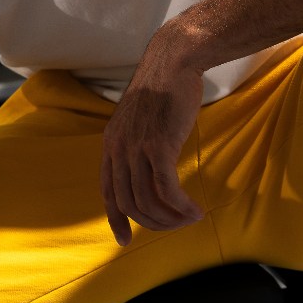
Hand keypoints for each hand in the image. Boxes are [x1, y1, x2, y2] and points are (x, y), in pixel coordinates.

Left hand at [100, 46, 205, 246]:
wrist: (171, 62)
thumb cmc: (161, 90)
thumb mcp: (138, 121)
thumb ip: (137, 146)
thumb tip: (149, 173)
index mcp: (110, 143)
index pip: (106, 190)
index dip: (115, 218)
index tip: (125, 240)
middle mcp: (118, 147)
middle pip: (128, 202)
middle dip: (153, 223)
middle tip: (177, 225)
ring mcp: (136, 147)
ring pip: (148, 200)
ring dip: (171, 218)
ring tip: (190, 217)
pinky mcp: (158, 145)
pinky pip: (167, 189)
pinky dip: (181, 206)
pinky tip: (196, 210)